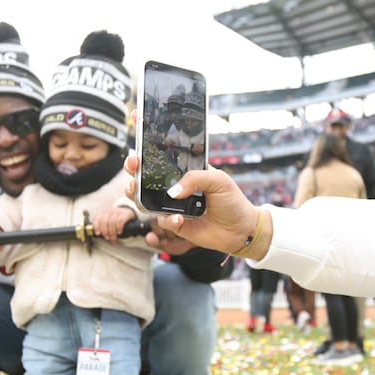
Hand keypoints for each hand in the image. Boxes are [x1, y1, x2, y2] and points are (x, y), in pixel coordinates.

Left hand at [92, 206, 134, 241]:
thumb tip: (103, 238)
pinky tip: (119, 232)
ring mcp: (117, 212)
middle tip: (107, 238)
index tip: (98, 234)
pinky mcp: (125, 214)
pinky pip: (120, 220)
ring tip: (114, 237)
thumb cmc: (117, 220)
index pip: (97, 218)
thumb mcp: (109, 223)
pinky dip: (119, 227)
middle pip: (104, 221)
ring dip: (112, 231)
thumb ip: (105, 229)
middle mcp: (109, 211)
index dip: (96, 226)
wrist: (129, 213)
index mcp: (104, 214)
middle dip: (105, 231)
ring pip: (112, 222)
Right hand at [124, 155, 261, 254]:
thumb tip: (172, 192)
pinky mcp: (175, 224)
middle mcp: (176, 187)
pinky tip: (179, 220)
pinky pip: (162, 220)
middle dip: (134, 171)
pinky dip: (168, 219)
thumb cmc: (232, 201)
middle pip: (146, 178)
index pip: (164, 159)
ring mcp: (174, 206)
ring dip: (138, 194)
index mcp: (186, 172)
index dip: (148, 151)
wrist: (241, 230)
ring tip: (137, 191)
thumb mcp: (218, 181)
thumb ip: (195, 179)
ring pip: (146, 200)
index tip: (137, 143)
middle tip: (133, 166)